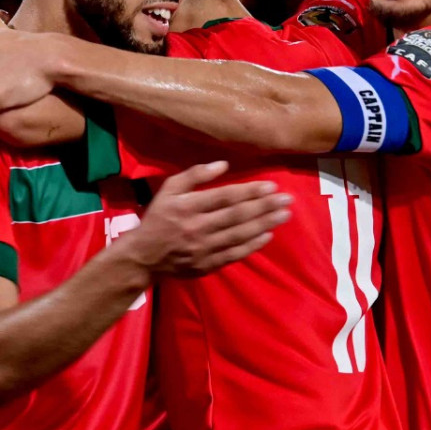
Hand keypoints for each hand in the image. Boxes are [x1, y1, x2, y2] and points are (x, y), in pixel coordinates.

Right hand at [118, 161, 290, 276]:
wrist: (143, 257)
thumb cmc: (158, 218)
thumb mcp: (169, 190)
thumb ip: (194, 175)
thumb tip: (223, 164)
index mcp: (187, 206)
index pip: (224, 197)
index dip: (249, 191)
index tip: (271, 186)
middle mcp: (197, 227)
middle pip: (237, 215)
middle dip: (264, 206)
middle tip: (287, 199)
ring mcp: (203, 248)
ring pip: (239, 234)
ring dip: (264, 224)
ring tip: (284, 215)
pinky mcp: (207, 265)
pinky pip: (234, 254)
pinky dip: (252, 245)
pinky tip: (268, 235)